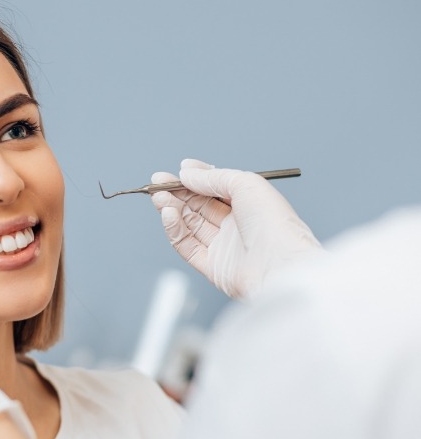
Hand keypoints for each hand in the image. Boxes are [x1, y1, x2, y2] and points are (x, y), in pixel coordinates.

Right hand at [151, 159, 321, 298]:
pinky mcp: (212, 266)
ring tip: (159, 197)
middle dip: (177, 193)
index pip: (215, 189)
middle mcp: (236, 226)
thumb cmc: (275, 225)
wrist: (281, 266)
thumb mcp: (246, 184)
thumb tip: (186, 173)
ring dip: (172, 209)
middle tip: (157, 182)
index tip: (177, 171)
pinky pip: (187, 245)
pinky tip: (168, 214)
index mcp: (249, 205)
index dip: (195, 179)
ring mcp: (223, 246)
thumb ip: (213, 177)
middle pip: (198, 206)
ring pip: (190, 224)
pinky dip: (174, 229)